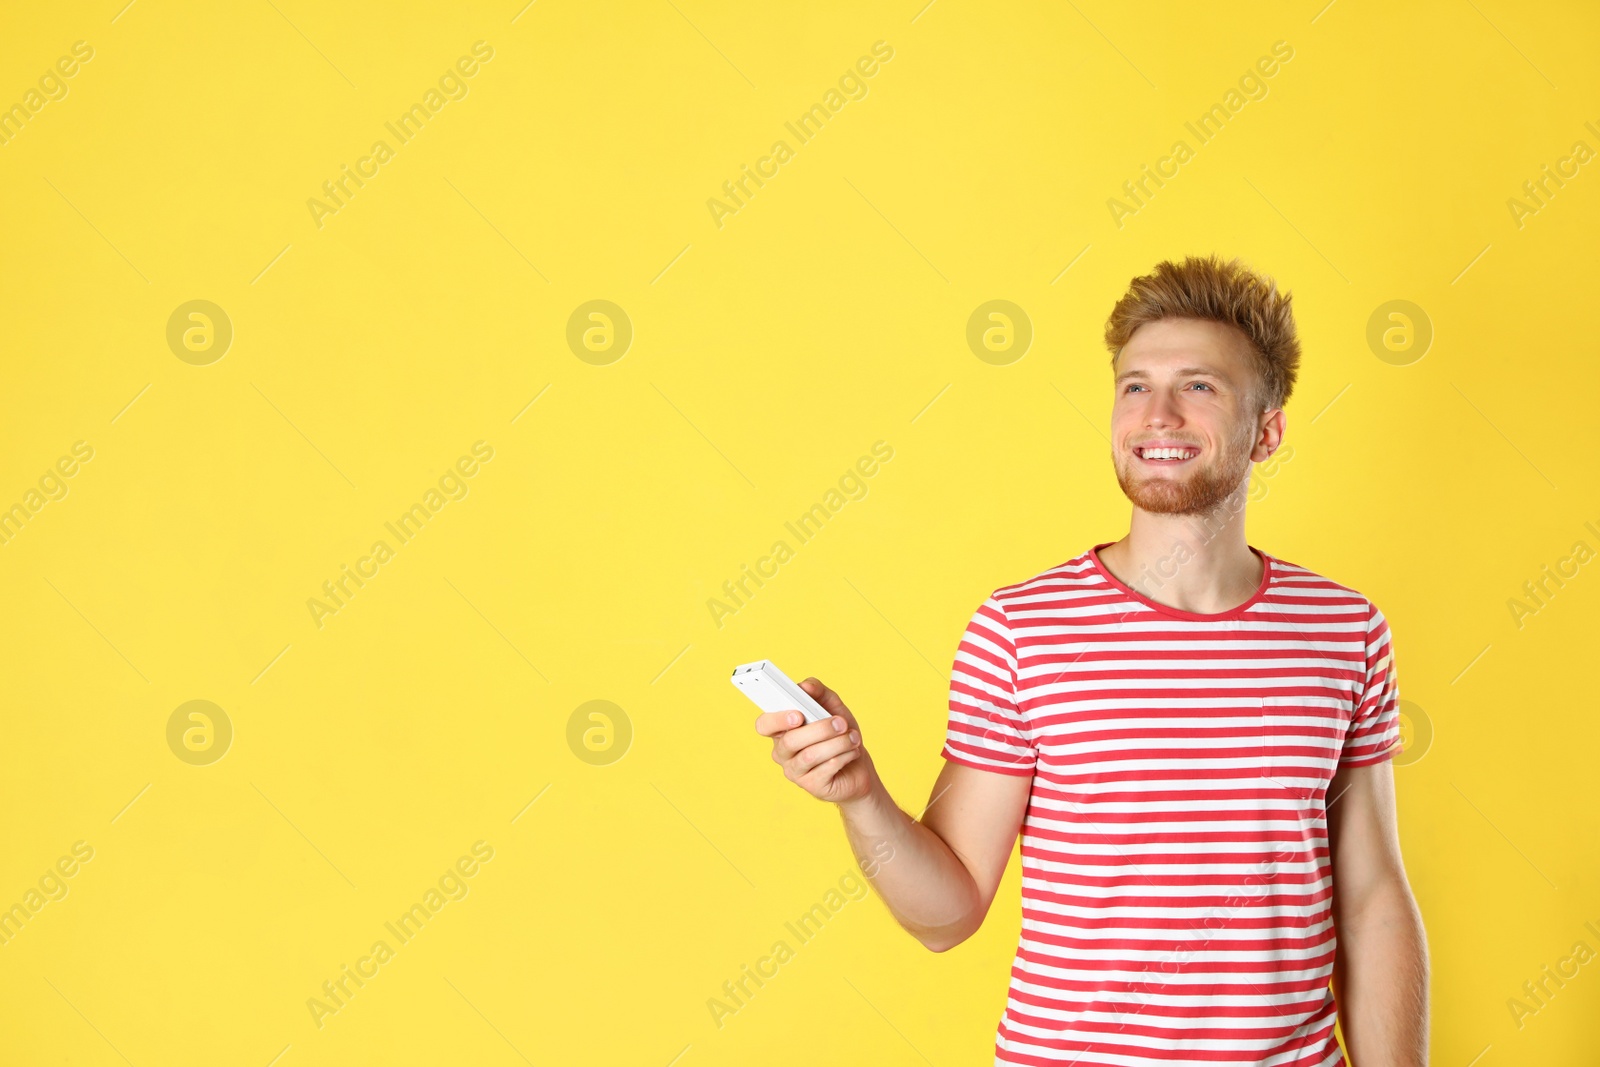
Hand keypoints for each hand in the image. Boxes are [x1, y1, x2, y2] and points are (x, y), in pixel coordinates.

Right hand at [754, 677, 875, 803]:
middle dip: (820, 729)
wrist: (859, 768)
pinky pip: (825, 769)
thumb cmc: (840, 735)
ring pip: (809, 755)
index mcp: (782, 730)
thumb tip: (805, 685)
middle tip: (841, 723)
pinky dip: (843, 756)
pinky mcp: (811, 786)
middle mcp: (783, 752)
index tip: (798, 714)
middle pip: (790, 740)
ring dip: (837, 743)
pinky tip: (852, 752)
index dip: (777, 719)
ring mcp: (795, 771)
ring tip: (853, 738)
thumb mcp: (833, 708)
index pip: (764, 724)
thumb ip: (818, 692)